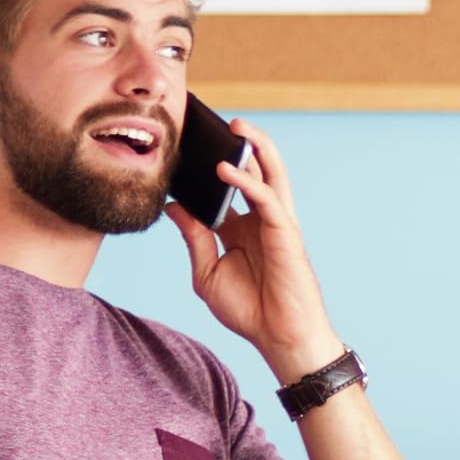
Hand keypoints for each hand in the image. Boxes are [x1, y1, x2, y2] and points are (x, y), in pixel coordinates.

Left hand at [164, 118, 345, 381]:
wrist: (279, 338)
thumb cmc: (249, 311)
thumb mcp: (207, 273)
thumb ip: (194, 238)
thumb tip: (173, 207)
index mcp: (241, 229)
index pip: (225, 188)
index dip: (206, 168)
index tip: (184, 148)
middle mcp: (260, 220)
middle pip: (253, 170)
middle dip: (238, 144)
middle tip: (215, 122)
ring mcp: (275, 223)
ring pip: (270, 173)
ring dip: (256, 147)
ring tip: (235, 125)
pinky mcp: (286, 232)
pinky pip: (267, 197)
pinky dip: (248, 181)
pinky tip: (226, 170)